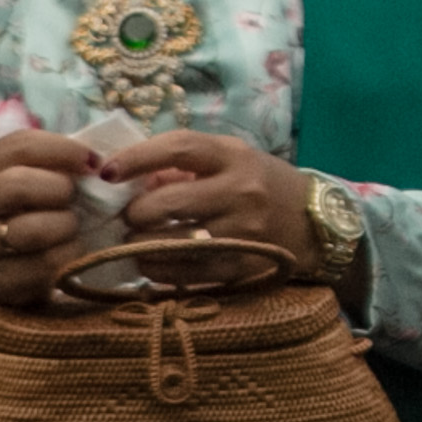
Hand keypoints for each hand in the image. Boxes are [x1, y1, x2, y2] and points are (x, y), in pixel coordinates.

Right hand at [0, 130, 102, 355]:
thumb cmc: (30, 207)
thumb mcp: (35, 175)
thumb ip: (59, 161)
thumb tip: (104, 158)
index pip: (21, 145)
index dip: (63, 150)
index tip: (93, 161)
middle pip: (16, 185)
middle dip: (58, 189)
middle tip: (74, 197)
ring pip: (30, 229)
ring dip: (65, 225)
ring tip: (74, 224)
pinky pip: (45, 263)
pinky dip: (70, 254)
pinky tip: (73, 248)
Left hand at [100, 130, 316, 263]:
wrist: (314, 222)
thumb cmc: (262, 184)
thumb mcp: (231, 159)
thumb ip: (183, 164)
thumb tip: (128, 178)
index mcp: (235, 157)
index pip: (179, 148)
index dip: (136, 158)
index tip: (107, 171)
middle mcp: (240, 192)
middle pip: (165, 203)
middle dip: (133, 213)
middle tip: (128, 217)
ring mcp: (240, 233)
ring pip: (166, 243)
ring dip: (137, 244)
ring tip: (135, 241)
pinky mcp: (238, 268)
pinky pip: (180, 273)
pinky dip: (155, 268)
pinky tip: (152, 261)